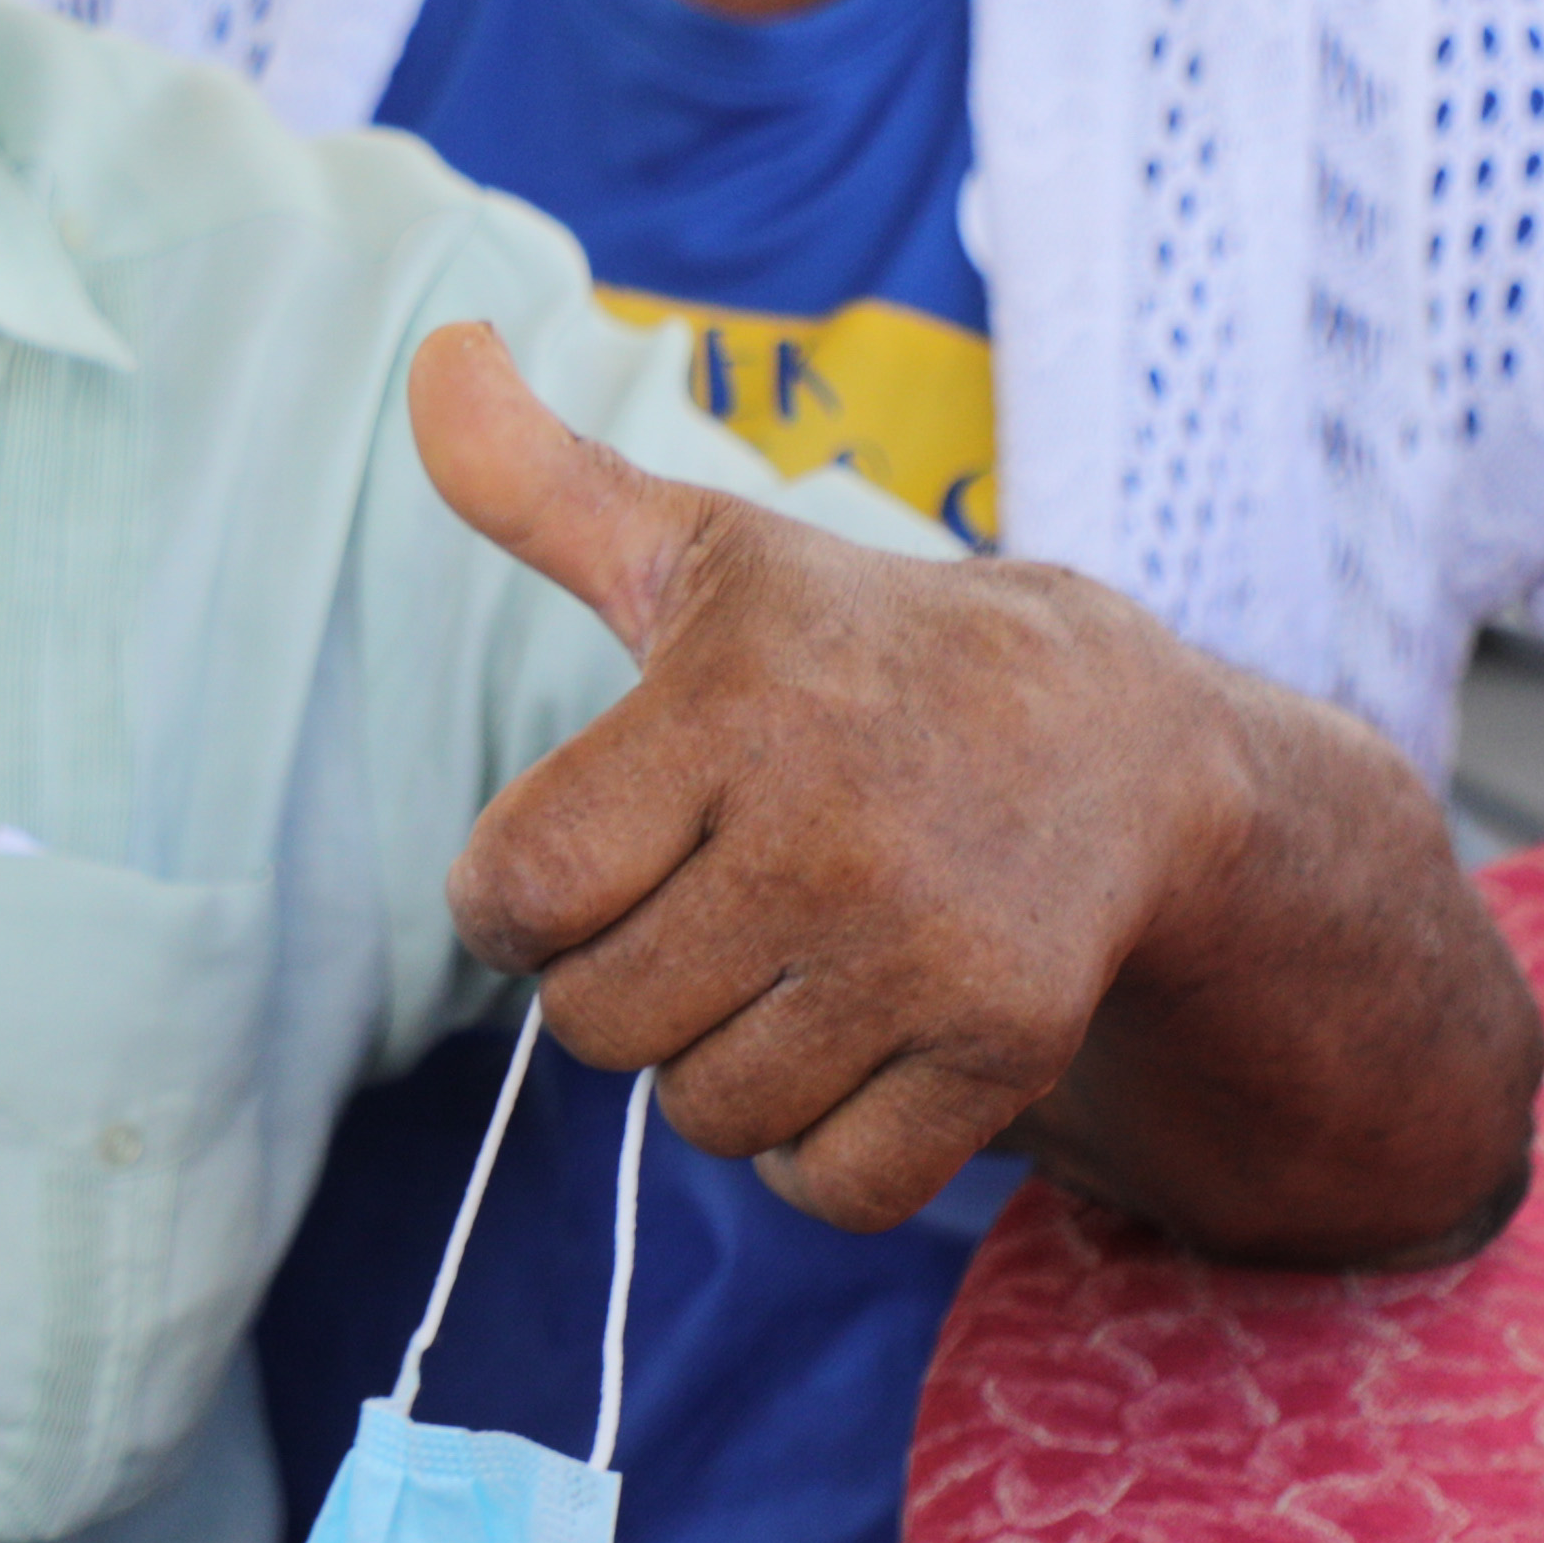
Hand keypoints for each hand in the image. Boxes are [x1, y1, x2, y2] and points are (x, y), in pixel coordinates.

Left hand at [414, 319, 1259, 1234]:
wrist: (1112, 744)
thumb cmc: (852, 655)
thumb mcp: (702, 554)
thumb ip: (537, 486)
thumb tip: (430, 355)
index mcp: (726, 710)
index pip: (514, 893)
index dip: (516, 898)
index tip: (581, 856)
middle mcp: (828, 833)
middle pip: (597, 1025)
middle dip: (622, 982)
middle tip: (706, 905)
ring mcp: (926, 949)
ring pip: (706, 1113)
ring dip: (719, 1064)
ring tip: (788, 962)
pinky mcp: (1006, 1047)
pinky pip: (828, 1187)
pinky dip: (814, 1153)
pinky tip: (847, 1051)